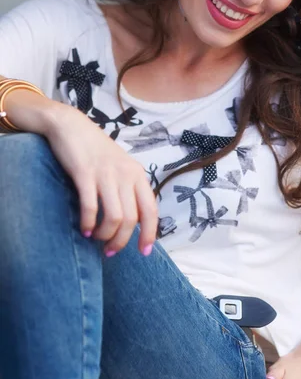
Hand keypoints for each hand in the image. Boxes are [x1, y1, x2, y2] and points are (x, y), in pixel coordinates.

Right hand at [43, 103, 157, 255]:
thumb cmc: (96, 150)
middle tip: (110, 251)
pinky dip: (88, 223)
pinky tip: (84, 229)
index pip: (151, 210)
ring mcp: (106, 174)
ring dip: (105, 235)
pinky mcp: (85, 174)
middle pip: (132, 219)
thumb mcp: (120, 166)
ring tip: (96, 239)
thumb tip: (135, 220)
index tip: (143, 252)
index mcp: (137, 174)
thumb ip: (129, 188)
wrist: (71, 126)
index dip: (150, 234)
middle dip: (121, 241)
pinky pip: (91, 207)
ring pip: (114, 217)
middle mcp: (125, 174)